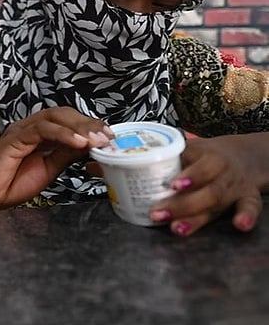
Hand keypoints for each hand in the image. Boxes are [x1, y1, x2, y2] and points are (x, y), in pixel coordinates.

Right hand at [0, 107, 111, 210]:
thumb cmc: (12, 184)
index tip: (108, 136)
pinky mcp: (14, 138)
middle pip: (62, 113)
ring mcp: (21, 131)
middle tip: (106, 137)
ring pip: (53, 117)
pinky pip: (40, 130)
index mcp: (38, 133)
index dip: (88, 124)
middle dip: (87, 123)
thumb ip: (65, 155)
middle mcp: (29, 127)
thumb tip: (88, 146)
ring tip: (95, 140)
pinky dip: (62, 134)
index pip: (67, 119)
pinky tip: (77, 143)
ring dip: (78, 127)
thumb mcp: (49, 169)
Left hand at [150, 134, 265, 235]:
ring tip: (177, 229)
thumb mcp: (188, 150)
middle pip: (208, 192)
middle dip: (182, 206)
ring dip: (197, 220)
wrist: (241, 156)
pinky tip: (240, 226)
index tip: (173, 186)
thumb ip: (167, 159)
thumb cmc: (204, 155)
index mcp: (211, 158)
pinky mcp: (247, 199)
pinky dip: (247, 217)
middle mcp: (225, 174)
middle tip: (157, 214)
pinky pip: (251, 208)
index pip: (202, 168)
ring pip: (218, 205)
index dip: (191, 177)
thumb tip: (127, 167)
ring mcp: (236, 189)